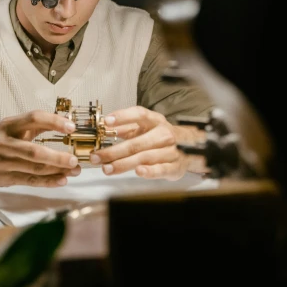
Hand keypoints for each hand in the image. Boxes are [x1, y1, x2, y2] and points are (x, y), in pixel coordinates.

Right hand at [0, 110, 80, 186]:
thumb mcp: (13, 125)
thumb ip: (36, 125)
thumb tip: (65, 123)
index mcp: (9, 125)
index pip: (33, 118)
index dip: (53, 122)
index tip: (71, 127)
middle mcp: (5, 143)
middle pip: (33, 151)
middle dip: (56, 157)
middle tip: (74, 160)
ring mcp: (3, 162)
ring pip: (33, 168)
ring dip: (56, 171)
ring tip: (74, 170)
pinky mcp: (4, 177)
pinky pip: (29, 180)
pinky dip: (47, 181)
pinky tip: (61, 180)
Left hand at [90, 106, 207, 179]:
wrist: (190, 147)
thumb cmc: (161, 136)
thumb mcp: (146, 127)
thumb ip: (125, 127)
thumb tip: (104, 127)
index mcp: (156, 121)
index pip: (139, 115)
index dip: (123, 117)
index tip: (106, 122)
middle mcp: (164, 134)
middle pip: (136, 143)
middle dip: (113, 151)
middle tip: (97, 157)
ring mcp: (170, 151)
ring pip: (144, 157)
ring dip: (123, 164)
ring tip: (107, 168)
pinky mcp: (174, 167)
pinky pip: (161, 169)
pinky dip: (150, 171)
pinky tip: (138, 172)